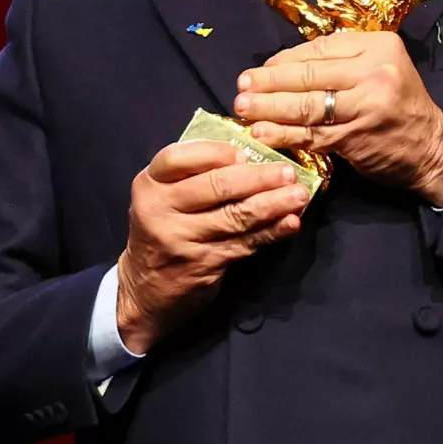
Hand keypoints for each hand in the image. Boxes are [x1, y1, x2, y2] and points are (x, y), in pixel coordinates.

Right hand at [116, 142, 309, 353]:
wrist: (143, 291)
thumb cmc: (161, 232)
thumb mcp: (162, 199)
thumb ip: (192, 176)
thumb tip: (248, 155)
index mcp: (149, 184)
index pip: (179, 158)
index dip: (215, 152)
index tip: (246, 152)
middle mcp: (159, 210)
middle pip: (215, 186)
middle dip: (258, 177)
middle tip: (288, 172)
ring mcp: (182, 240)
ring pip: (235, 216)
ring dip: (272, 204)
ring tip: (299, 195)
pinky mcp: (203, 265)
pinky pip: (244, 243)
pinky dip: (270, 232)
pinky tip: (290, 223)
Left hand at [234, 30, 442, 205]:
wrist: (431, 148)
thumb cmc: (399, 105)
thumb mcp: (381, 68)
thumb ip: (342, 61)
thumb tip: (283, 64)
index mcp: (380, 45)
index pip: (320, 49)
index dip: (284, 60)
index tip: (261, 70)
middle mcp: (375, 71)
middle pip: (310, 75)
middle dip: (269, 82)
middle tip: (241, 87)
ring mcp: (366, 105)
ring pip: (307, 105)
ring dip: (269, 108)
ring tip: (243, 109)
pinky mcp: (357, 137)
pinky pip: (312, 134)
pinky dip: (284, 134)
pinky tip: (264, 132)